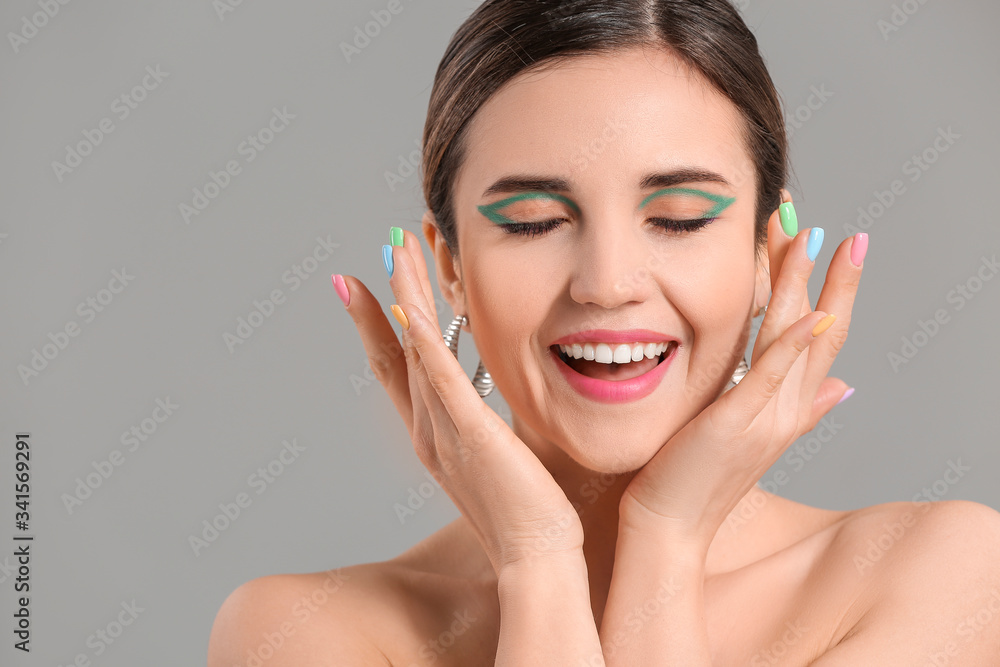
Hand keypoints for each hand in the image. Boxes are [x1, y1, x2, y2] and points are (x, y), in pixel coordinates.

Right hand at [335, 229, 583, 574]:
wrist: (539, 558)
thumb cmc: (532, 513)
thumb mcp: (508, 457)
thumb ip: (501, 424)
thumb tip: (520, 395)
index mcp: (436, 437)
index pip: (401, 371)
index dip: (383, 327)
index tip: (373, 286)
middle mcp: (427, 431)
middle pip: (396, 353)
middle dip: (386, 298)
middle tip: (381, 251)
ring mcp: (441, 431)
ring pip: (413, 351)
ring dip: (403, 296)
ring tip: (395, 250)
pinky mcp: (467, 432)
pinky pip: (437, 373)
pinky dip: (418, 334)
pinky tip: (409, 299)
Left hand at [619, 195, 864, 551]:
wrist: (668, 525)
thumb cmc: (692, 478)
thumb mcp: (748, 435)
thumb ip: (795, 406)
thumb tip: (843, 388)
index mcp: (788, 409)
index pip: (823, 340)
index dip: (834, 293)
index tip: (829, 245)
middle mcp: (788, 412)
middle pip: (823, 333)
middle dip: (828, 277)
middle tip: (832, 227)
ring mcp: (767, 418)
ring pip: (798, 342)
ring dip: (806, 287)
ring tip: (811, 238)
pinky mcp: (737, 424)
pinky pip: (770, 376)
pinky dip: (793, 344)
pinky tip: (810, 310)